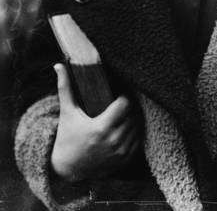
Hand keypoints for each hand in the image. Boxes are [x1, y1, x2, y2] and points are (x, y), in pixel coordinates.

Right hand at [50, 64, 140, 181]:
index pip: (125, 104)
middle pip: (133, 114)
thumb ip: (65, 88)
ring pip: (138, 126)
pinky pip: (140, 139)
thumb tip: (58, 66)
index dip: (124, 97)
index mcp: (101, 128)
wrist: (68, 169)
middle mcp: (114, 141)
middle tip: (122, 103)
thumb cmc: (67, 137)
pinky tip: (127, 127)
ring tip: (125, 114)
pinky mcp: (125, 159)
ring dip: (134, 119)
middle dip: (129, 107)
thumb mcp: (67, 113)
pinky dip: (135, 132)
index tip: (119, 95)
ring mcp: (121, 152)